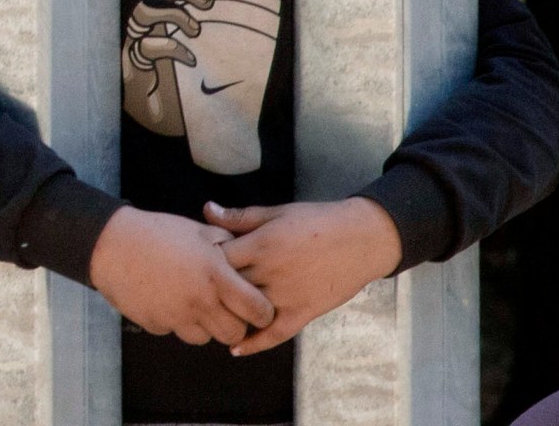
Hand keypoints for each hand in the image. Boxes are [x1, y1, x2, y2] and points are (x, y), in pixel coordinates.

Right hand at [88, 206, 275, 346]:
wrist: (110, 244)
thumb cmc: (156, 233)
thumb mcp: (197, 231)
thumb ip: (226, 243)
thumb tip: (245, 251)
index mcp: (216, 277)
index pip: (258, 311)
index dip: (262, 312)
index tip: (256, 307)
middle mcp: (200, 301)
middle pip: (234, 334)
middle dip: (234, 324)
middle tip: (225, 309)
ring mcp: (176, 316)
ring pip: (205, 338)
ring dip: (204, 326)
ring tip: (194, 304)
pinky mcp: (156, 324)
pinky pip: (174, 332)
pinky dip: (175, 322)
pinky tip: (167, 300)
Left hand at [206, 198, 402, 356]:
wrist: (362, 238)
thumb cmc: (317, 221)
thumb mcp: (276, 213)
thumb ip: (240, 217)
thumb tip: (207, 209)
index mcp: (261, 245)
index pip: (217, 259)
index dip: (203, 262)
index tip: (196, 263)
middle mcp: (270, 273)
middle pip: (228, 287)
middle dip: (212, 289)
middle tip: (196, 293)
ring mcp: (287, 296)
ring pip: (248, 312)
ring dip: (229, 316)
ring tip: (210, 318)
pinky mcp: (304, 312)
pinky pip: (276, 334)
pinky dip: (255, 344)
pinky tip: (235, 349)